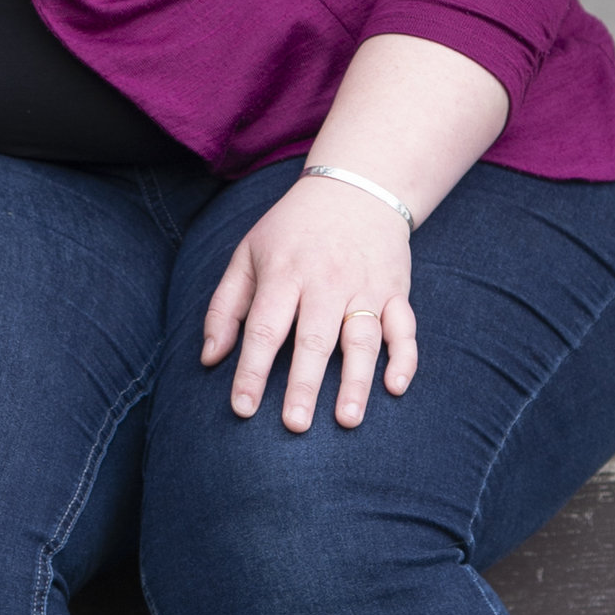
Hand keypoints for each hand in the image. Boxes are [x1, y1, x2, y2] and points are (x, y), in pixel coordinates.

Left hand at [201, 177, 417, 433]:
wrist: (354, 189)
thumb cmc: (291, 231)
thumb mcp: (247, 254)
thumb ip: (224, 307)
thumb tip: (209, 358)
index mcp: (283, 273)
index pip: (264, 327)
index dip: (250, 369)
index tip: (241, 409)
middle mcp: (325, 282)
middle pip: (313, 338)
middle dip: (303, 384)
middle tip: (294, 425)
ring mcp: (364, 287)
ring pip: (361, 339)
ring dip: (356, 381)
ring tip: (347, 420)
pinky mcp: (395, 292)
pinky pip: (405, 328)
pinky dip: (404, 357)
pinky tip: (395, 387)